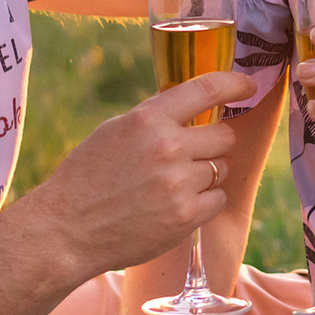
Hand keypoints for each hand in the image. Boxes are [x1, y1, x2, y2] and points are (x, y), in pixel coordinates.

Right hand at [30, 70, 252, 277]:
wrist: (67, 230)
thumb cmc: (87, 177)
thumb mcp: (115, 130)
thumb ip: (156, 117)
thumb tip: (194, 106)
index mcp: (148, 119)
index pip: (207, 89)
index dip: (235, 84)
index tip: (247, 86)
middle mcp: (168, 147)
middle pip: (224, 135)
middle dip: (213, 143)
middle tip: (190, 156)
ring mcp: (179, 184)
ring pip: (223, 168)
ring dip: (207, 174)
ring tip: (174, 184)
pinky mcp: (185, 217)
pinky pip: (218, 199)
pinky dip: (205, 201)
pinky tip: (178, 204)